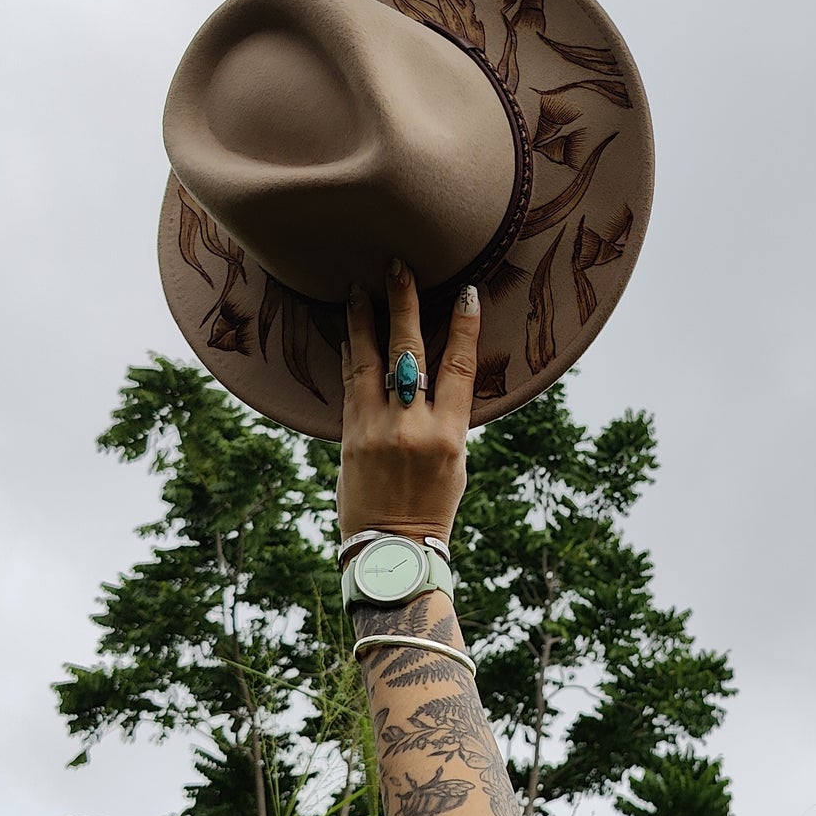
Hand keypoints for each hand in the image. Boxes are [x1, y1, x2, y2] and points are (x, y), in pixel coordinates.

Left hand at [337, 259, 479, 545]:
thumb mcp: (455, 464)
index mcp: (448, 437)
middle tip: (398, 265)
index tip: (466, 292)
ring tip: (358, 287)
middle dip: (404, 305)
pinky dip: (350, 354)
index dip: (464, 327)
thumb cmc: (431, 508)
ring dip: (364, 320)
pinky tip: (349, 331)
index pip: (459, 368)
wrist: (393, 550)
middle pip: (410, 353)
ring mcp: (376, 431)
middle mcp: (412, 428)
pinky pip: (350, 384)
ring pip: (370, 362)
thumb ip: (445, 420)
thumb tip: (436, 378)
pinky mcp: (349, 437)